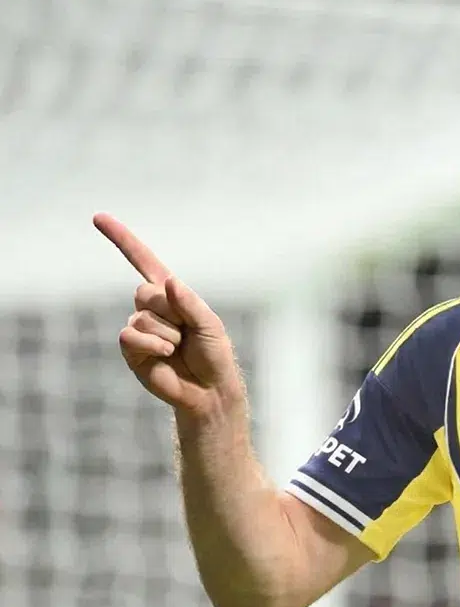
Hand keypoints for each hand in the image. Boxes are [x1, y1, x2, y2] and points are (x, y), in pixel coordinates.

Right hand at [94, 213, 243, 419]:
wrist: (207, 389)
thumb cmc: (214, 354)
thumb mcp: (210, 324)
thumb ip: (190, 303)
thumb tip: (169, 283)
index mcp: (172, 295)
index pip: (143, 261)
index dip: (122, 240)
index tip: (98, 217)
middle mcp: (151, 308)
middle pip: (144, 291)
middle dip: (170, 311)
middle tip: (186, 332)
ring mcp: (139, 328)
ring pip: (141, 316)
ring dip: (167, 334)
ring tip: (179, 348)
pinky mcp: (131, 350)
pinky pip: (131, 336)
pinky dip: (152, 345)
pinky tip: (166, 355)